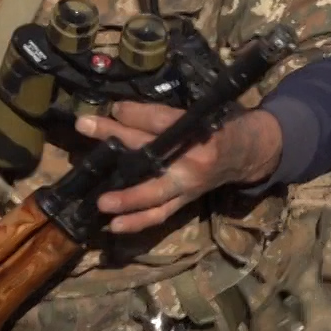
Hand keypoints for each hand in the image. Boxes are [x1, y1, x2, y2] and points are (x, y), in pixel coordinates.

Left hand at [76, 104, 282, 233]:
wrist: (246, 154)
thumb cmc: (215, 127)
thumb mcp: (192, 114)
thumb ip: (156, 115)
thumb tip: (117, 111)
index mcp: (197, 129)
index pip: (161, 119)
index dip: (133, 111)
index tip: (108, 105)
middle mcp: (194, 159)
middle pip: (151, 150)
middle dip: (116, 138)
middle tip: (84, 127)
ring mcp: (189, 184)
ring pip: (155, 193)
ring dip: (127, 199)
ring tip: (102, 203)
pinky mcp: (184, 201)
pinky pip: (160, 214)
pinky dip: (137, 221)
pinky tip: (114, 225)